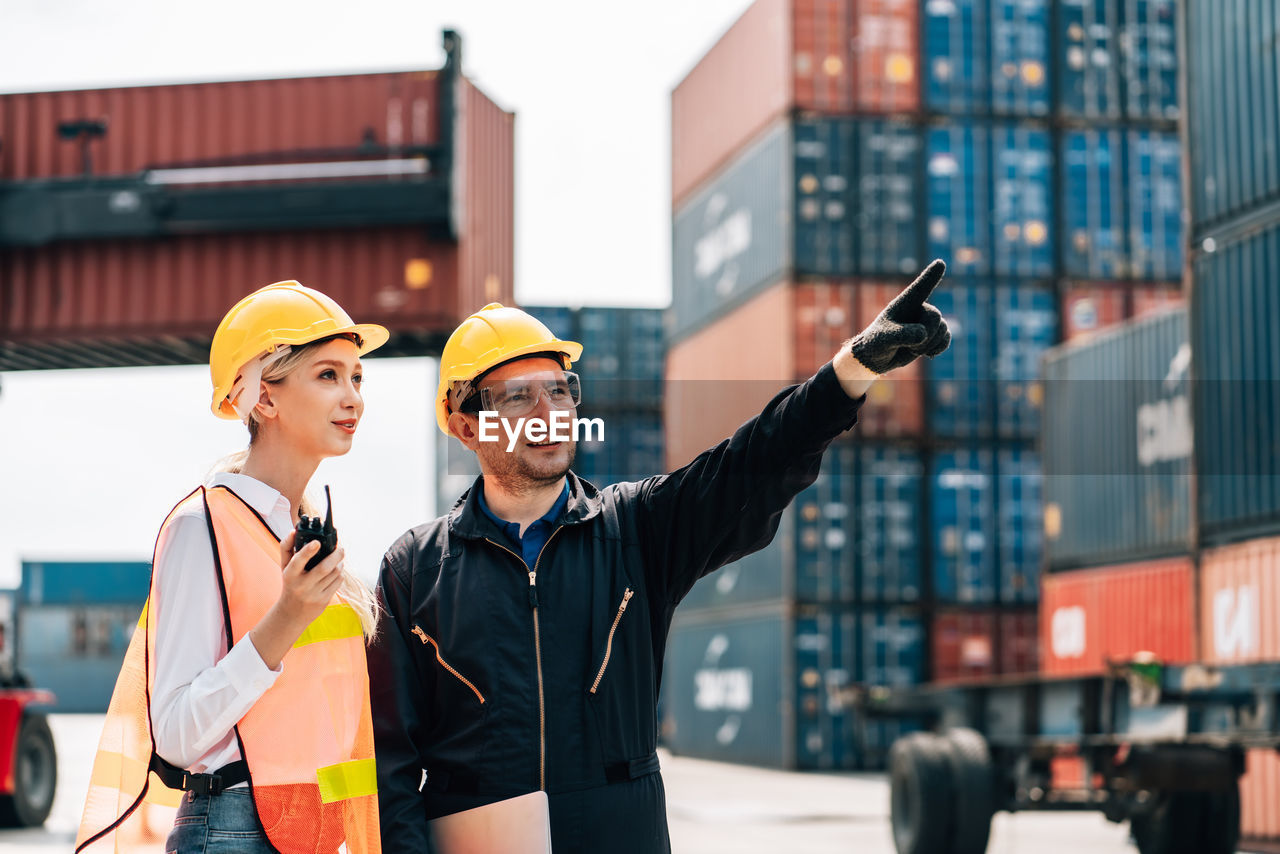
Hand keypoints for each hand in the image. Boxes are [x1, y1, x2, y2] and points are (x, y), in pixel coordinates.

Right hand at [276, 530, 344, 626]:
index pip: (298, 561)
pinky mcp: (324, 601)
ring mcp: (313, 594)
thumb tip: (294, 530)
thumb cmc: (290, 583)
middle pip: (324, 568)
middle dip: (336, 555)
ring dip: (339, 563)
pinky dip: (340, 574)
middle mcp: (301, 585)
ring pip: (334, 574)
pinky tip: (337, 570)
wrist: (292, 613)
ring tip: (338, 559)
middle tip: (341, 548)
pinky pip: (337, 582)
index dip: (308, 551)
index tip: (317, 542)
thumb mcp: (284, 567)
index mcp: (290, 574)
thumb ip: (287, 547)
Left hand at [848, 259, 950, 373]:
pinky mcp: (932, 334)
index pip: (920, 287)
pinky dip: (940, 347)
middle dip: (926, 335)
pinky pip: (946, 337)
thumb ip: (901, 335)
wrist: (877, 357)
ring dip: (930, 344)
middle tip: (910, 347)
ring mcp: (926, 321)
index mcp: (905, 303)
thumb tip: (922, 335)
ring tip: (912, 349)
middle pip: (935, 316)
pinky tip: (928, 354)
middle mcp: (918, 308)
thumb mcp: (884, 339)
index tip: (940, 262)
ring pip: (943, 329)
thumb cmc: (876, 343)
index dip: (931, 275)